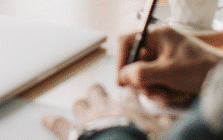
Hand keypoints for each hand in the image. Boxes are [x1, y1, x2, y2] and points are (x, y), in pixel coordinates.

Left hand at [42, 84, 175, 139]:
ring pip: (80, 103)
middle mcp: (106, 107)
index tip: (128, 89)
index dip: (128, 90)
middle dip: (98, 93)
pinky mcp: (72, 132)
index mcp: (129, 107)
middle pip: (98, 91)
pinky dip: (51, 121)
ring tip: (81, 106)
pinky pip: (58, 123)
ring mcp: (88, 118)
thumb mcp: (164, 132)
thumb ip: (171, 124)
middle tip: (99, 95)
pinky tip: (44, 119)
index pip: (129, 91)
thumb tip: (178, 119)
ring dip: (80, 106)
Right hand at [116, 26, 222, 108]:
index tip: (122, 80)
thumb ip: (141, 73)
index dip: (121, 59)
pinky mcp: (172, 70)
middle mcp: (160, 43)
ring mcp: (166, 57)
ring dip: (155, 89)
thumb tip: (122, 76)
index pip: (127, 41)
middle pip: (136, 62)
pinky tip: (176, 94)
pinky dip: (164, 91)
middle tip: (151, 91)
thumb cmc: (200, 68)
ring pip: (146, 76)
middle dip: (143, 81)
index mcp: (158, 34)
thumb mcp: (167, 72)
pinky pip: (158, 82)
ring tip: (168, 94)